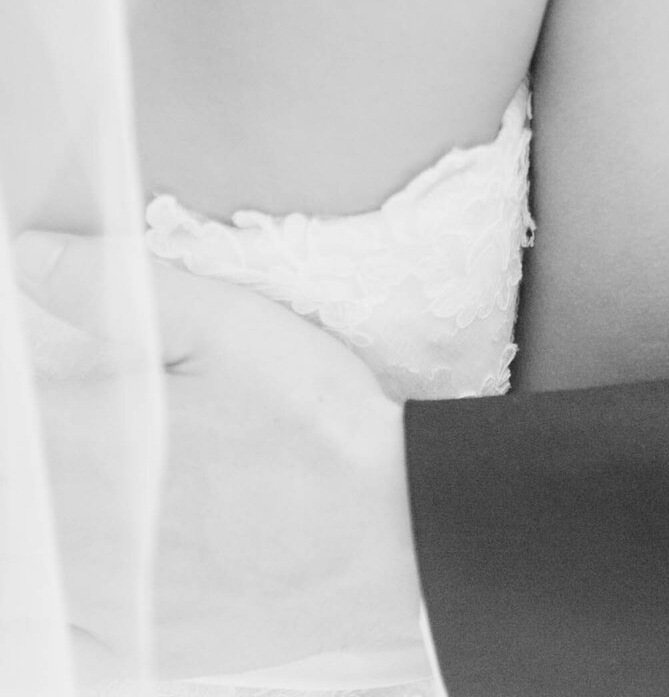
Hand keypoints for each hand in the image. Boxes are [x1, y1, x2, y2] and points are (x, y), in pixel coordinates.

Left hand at [16, 230, 423, 679]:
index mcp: (94, 444)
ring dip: (39, 521)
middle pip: (13, 494)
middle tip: (92, 428)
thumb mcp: (229, 324)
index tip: (45, 383)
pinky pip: (58, 635)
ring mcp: (108, 603)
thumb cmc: (316, 420)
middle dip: (27, 459)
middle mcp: (83, 534)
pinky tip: (88, 561)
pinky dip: (52, 598)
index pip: (10, 418)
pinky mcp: (139, 650)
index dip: (20, 397)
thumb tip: (30, 257)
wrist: (392, 528)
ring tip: (95, 481)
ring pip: (26, 563)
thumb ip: (116, 289)